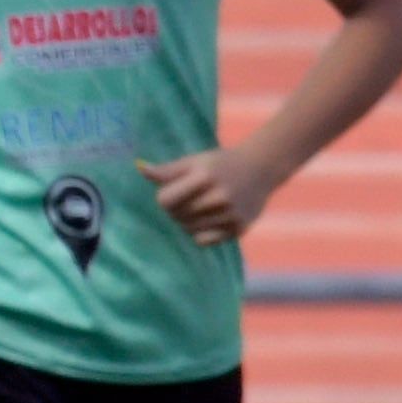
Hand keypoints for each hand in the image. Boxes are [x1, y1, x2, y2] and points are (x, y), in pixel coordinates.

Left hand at [141, 145, 275, 246]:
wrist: (262, 168)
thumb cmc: (220, 164)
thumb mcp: (195, 161)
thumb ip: (167, 170)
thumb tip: (139, 167)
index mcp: (205, 176)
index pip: (164, 200)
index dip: (165, 197)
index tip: (175, 190)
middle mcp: (220, 196)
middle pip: (175, 216)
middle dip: (176, 209)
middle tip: (192, 198)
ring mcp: (231, 214)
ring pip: (188, 229)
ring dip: (188, 221)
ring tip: (202, 207)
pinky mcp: (239, 228)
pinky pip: (203, 240)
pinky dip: (201, 233)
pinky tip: (210, 219)